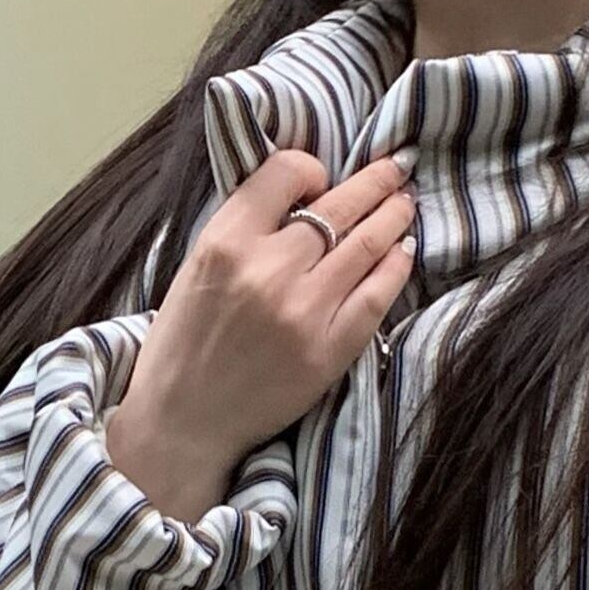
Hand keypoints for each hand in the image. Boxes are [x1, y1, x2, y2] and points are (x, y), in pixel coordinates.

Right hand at [104, 150, 416, 522]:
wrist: (183, 420)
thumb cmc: (184, 342)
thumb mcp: (195, 266)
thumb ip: (243, 228)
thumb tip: (305, 195)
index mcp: (225, 242)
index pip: (286, 173)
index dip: (311, 169)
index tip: (320, 180)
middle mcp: (267, 270)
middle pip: (338, 206)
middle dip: (375, 181)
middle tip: (396, 169)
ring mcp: (304, 311)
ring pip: (366, 244)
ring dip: (394, 216)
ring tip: (405, 202)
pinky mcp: (329, 350)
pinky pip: (378, 294)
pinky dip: (396, 266)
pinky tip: (404, 250)